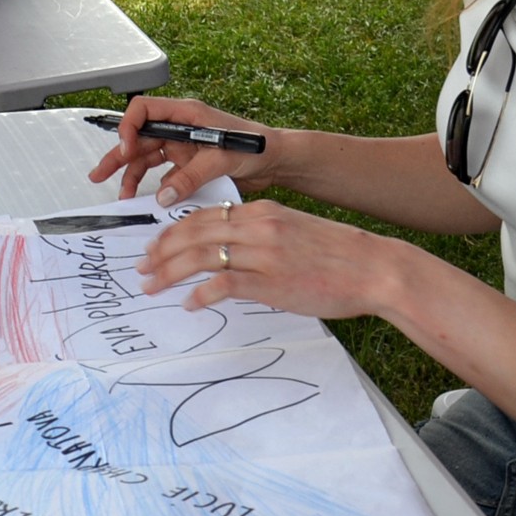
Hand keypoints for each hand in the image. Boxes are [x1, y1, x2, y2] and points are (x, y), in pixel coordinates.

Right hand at [85, 95, 276, 203]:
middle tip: (99, 174)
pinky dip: (153, 187)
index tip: (126, 149)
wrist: (277, 161)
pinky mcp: (188, 165)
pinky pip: (163, 175)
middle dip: (118, 155)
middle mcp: (180, 128)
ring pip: (147, 159)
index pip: (143, 110)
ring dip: (132, 175)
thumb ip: (190, 176)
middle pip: (139, 138)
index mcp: (185, 114)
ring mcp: (182, 147)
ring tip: (121, 194)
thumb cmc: (257, 146)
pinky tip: (148, 200)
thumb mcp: (222, 159)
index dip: (129, 128)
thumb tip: (163, 195)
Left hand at [133, 195, 403, 319]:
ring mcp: (263, 254)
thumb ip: (259, 234)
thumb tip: (228, 251)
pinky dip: (201, 294)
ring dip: (169, 272)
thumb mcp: (292, 230)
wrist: (374, 268)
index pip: (202, 216)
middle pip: (192, 233)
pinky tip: (190, 304)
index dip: (171, 232)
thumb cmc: (336, 254)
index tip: (154, 247)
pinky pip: (224, 284)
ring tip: (152, 286)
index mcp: (260, 211)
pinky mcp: (272, 282)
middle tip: (142, 268)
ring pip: (200, 256)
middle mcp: (257, 226)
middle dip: (160, 252)